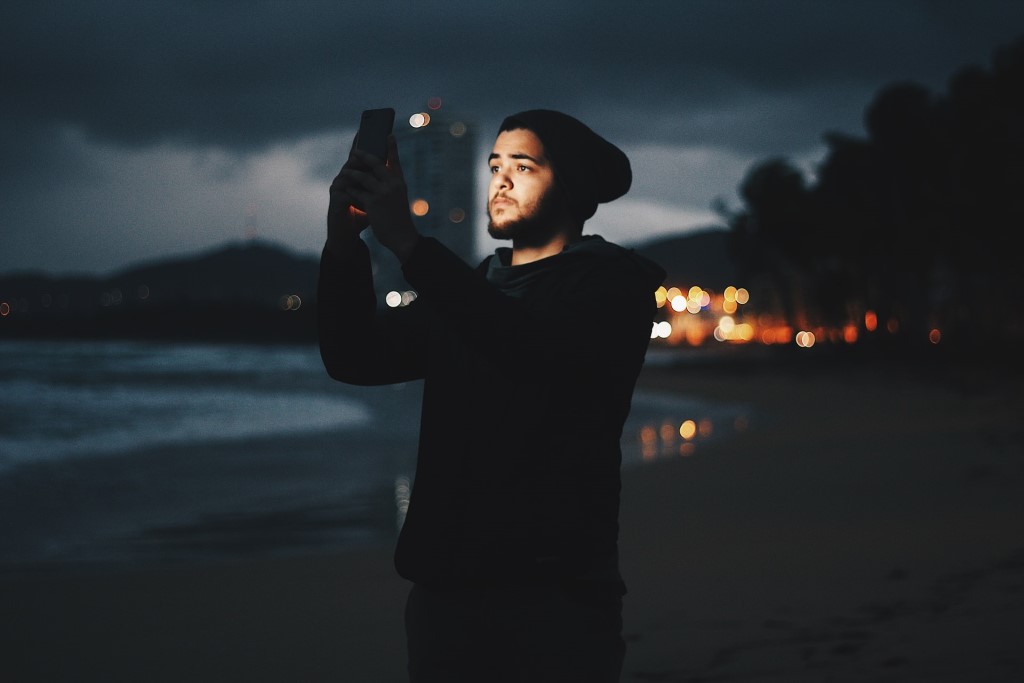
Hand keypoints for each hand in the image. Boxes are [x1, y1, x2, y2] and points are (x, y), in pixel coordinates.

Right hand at [327, 136, 369, 250]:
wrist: (348, 232)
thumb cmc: (362, 214)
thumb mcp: (374, 196)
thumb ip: (379, 183)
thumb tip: (393, 167)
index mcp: (354, 175)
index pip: (358, 156)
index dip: (362, 143)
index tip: (368, 130)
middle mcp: (344, 177)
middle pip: (353, 160)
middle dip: (362, 152)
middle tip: (372, 143)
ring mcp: (338, 187)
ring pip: (349, 173)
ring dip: (360, 170)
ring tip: (371, 165)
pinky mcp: (336, 199)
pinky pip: (346, 191)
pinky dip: (356, 190)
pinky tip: (364, 188)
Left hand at [340, 135, 419, 261]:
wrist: (402, 237)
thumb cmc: (399, 218)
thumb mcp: (398, 198)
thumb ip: (390, 185)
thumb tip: (376, 173)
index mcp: (400, 182)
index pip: (395, 161)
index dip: (392, 147)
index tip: (388, 134)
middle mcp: (393, 185)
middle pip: (376, 164)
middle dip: (364, 155)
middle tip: (356, 150)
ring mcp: (383, 193)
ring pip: (363, 177)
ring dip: (352, 173)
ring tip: (345, 171)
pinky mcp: (373, 203)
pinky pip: (357, 192)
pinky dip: (351, 189)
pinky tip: (346, 188)